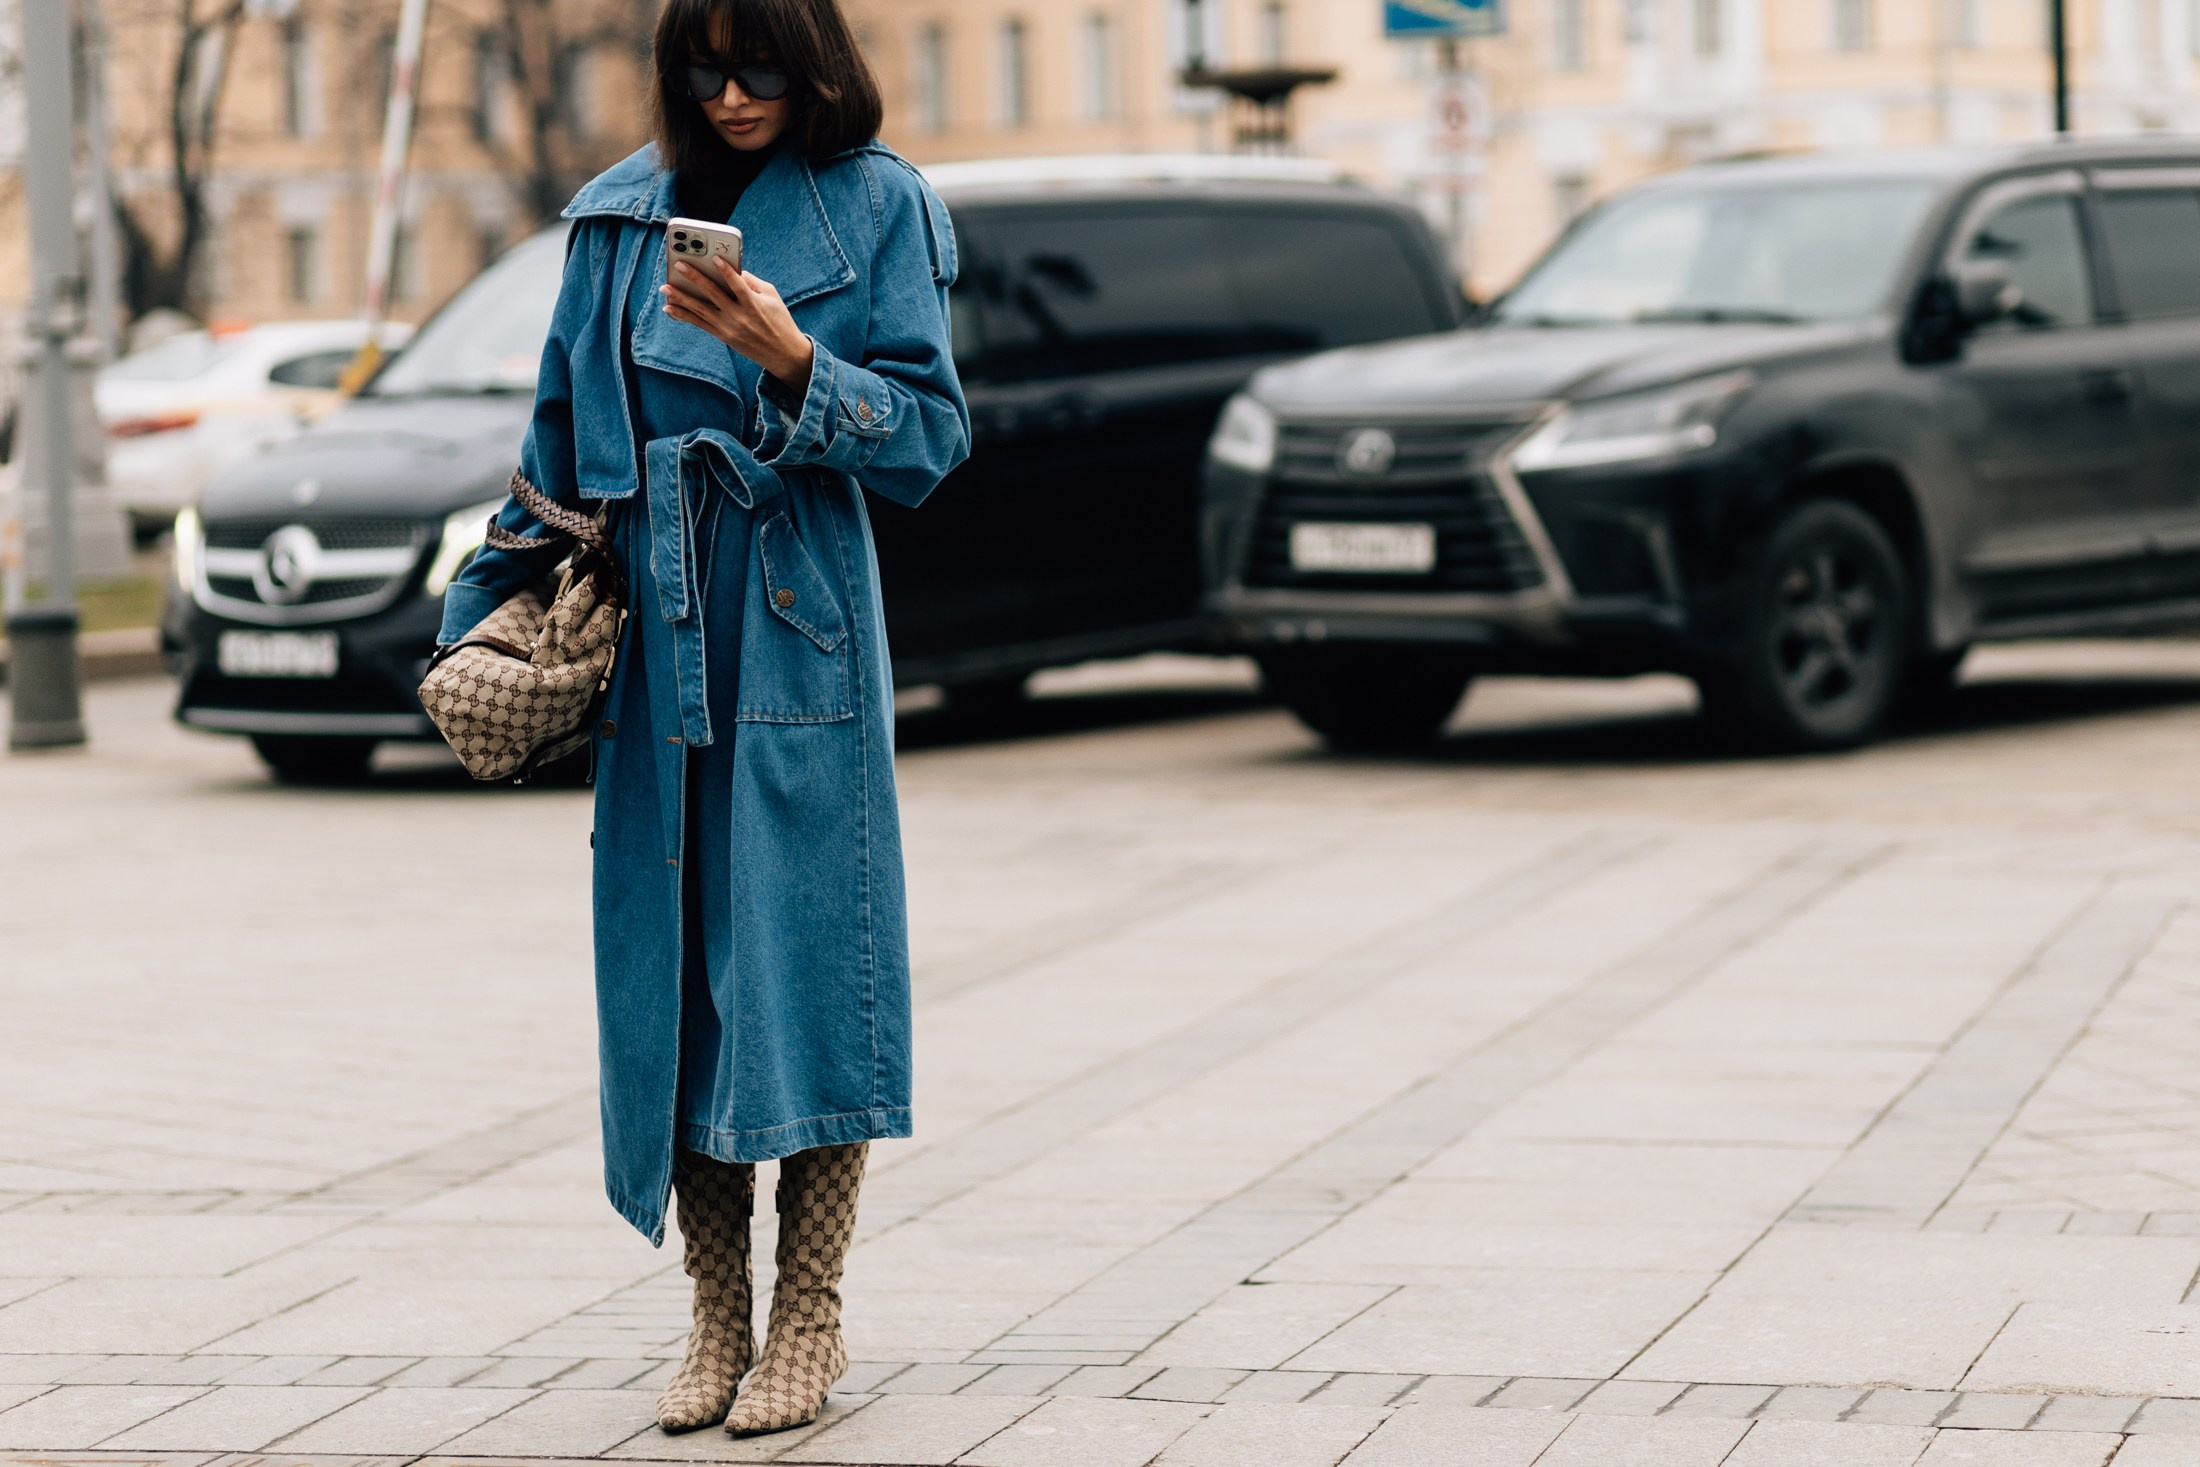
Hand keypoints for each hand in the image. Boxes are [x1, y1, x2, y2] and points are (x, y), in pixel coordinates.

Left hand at [662, 257, 813, 397]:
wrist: (782, 353)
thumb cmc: (779, 319)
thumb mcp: (771, 296)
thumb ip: (751, 281)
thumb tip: (731, 269)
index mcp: (754, 304)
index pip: (738, 284)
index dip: (726, 271)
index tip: (714, 258)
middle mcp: (739, 316)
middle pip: (713, 294)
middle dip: (695, 278)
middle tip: (679, 265)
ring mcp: (729, 328)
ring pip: (701, 310)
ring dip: (681, 298)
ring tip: (665, 287)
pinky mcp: (723, 336)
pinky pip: (699, 324)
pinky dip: (684, 316)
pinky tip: (670, 308)